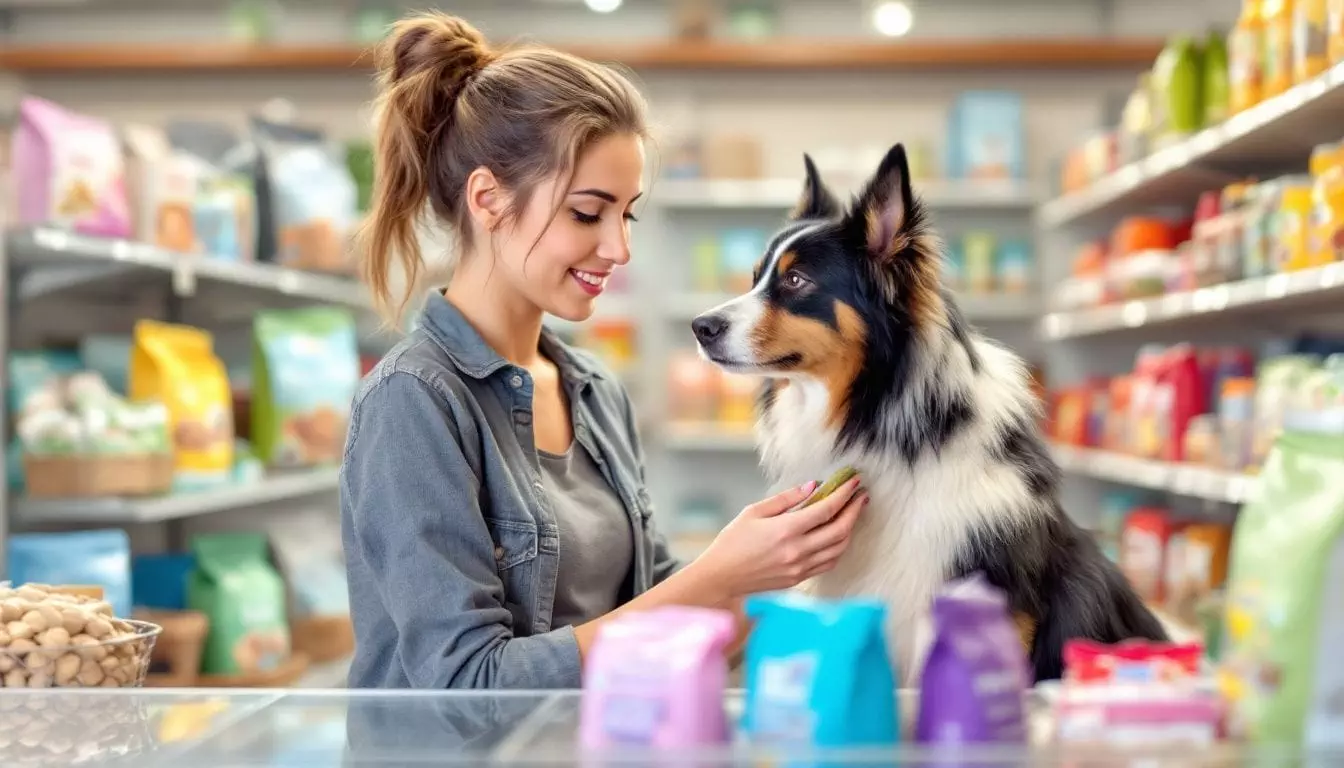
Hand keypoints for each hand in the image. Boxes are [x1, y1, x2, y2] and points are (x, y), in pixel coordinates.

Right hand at [688, 476, 866, 602]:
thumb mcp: (753, 512)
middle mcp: (797, 551)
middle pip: (840, 530)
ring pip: (839, 548)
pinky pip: (828, 562)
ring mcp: (800, 568)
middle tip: (861, 496)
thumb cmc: (732, 542)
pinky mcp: (799, 579)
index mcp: (785, 530)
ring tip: (852, 513)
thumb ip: (786, 499)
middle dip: (855, 510)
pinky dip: (838, 547)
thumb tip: (813, 486)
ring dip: (850, 529)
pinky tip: (838, 535)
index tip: (854, 482)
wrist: (721, 577)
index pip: (826, 510)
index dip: (844, 494)